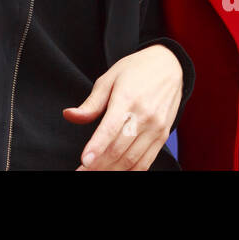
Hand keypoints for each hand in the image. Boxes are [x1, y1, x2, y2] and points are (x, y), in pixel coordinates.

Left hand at [63, 44, 182, 170]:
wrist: (169, 65)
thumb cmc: (135, 70)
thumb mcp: (109, 79)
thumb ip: (90, 103)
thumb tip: (69, 115)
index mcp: (127, 98)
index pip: (110, 129)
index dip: (96, 147)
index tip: (84, 161)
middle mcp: (144, 115)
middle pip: (119, 149)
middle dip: (98, 165)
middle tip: (81, 172)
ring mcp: (156, 128)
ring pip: (132, 160)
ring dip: (112, 171)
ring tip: (94, 173)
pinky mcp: (163, 136)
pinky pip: (146, 162)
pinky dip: (131, 171)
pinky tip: (116, 172)